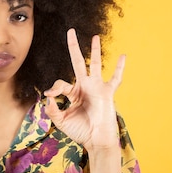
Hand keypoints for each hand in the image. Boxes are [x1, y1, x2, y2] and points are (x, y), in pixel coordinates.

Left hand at [44, 28, 124, 152]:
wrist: (96, 141)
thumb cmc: (80, 131)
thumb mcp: (61, 121)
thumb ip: (52, 109)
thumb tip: (48, 95)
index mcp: (74, 93)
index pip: (62, 83)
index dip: (55, 87)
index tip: (52, 94)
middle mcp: (85, 87)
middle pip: (78, 62)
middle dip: (74, 47)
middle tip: (71, 31)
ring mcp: (97, 88)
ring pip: (96, 65)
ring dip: (95, 51)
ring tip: (95, 36)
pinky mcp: (107, 93)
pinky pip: (115, 78)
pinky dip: (120, 68)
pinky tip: (123, 56)